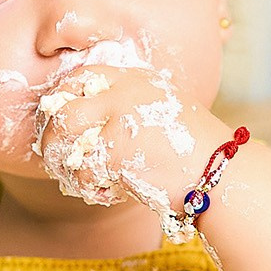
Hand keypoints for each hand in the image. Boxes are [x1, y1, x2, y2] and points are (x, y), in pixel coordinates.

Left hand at [32, 59, 223, 214]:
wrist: (219, 174)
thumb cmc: (193, 152)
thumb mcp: (161, 112)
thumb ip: (125, 107)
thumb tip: (76, 124)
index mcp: (136, 79)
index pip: (82, 76)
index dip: (63, 100)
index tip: (61, 124)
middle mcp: (124, 92)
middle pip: (63, 106)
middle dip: (51, 136)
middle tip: (56, 157)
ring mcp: (119, 119)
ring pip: (63, 138)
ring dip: (62, 165)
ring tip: (78, 180)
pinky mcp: (116, 151)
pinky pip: (81, 171)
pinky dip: (87, 188)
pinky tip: (106, 193)